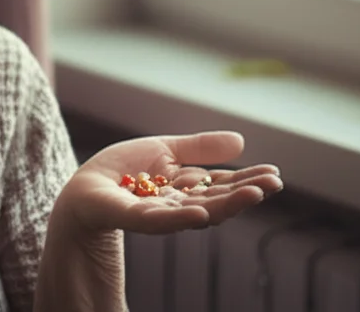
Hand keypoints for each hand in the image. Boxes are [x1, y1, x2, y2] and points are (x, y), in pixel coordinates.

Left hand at [55, 131, 281, 236]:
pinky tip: (200, 212)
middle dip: (244, 192)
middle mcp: (177, 204)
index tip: (275, 174)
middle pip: (215, 199)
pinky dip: (180, 217)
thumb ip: (200, 148)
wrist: (84, 187)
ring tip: (251, 195)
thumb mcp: (165, 150)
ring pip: (195, 211)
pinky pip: (158, 220)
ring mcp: (157, 213)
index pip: (221, 184)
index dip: (247, 179)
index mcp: (186, 188)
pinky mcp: (132, 217)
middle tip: (274, 184)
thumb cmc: (123, 170)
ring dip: (224, 205)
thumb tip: (242, 141)